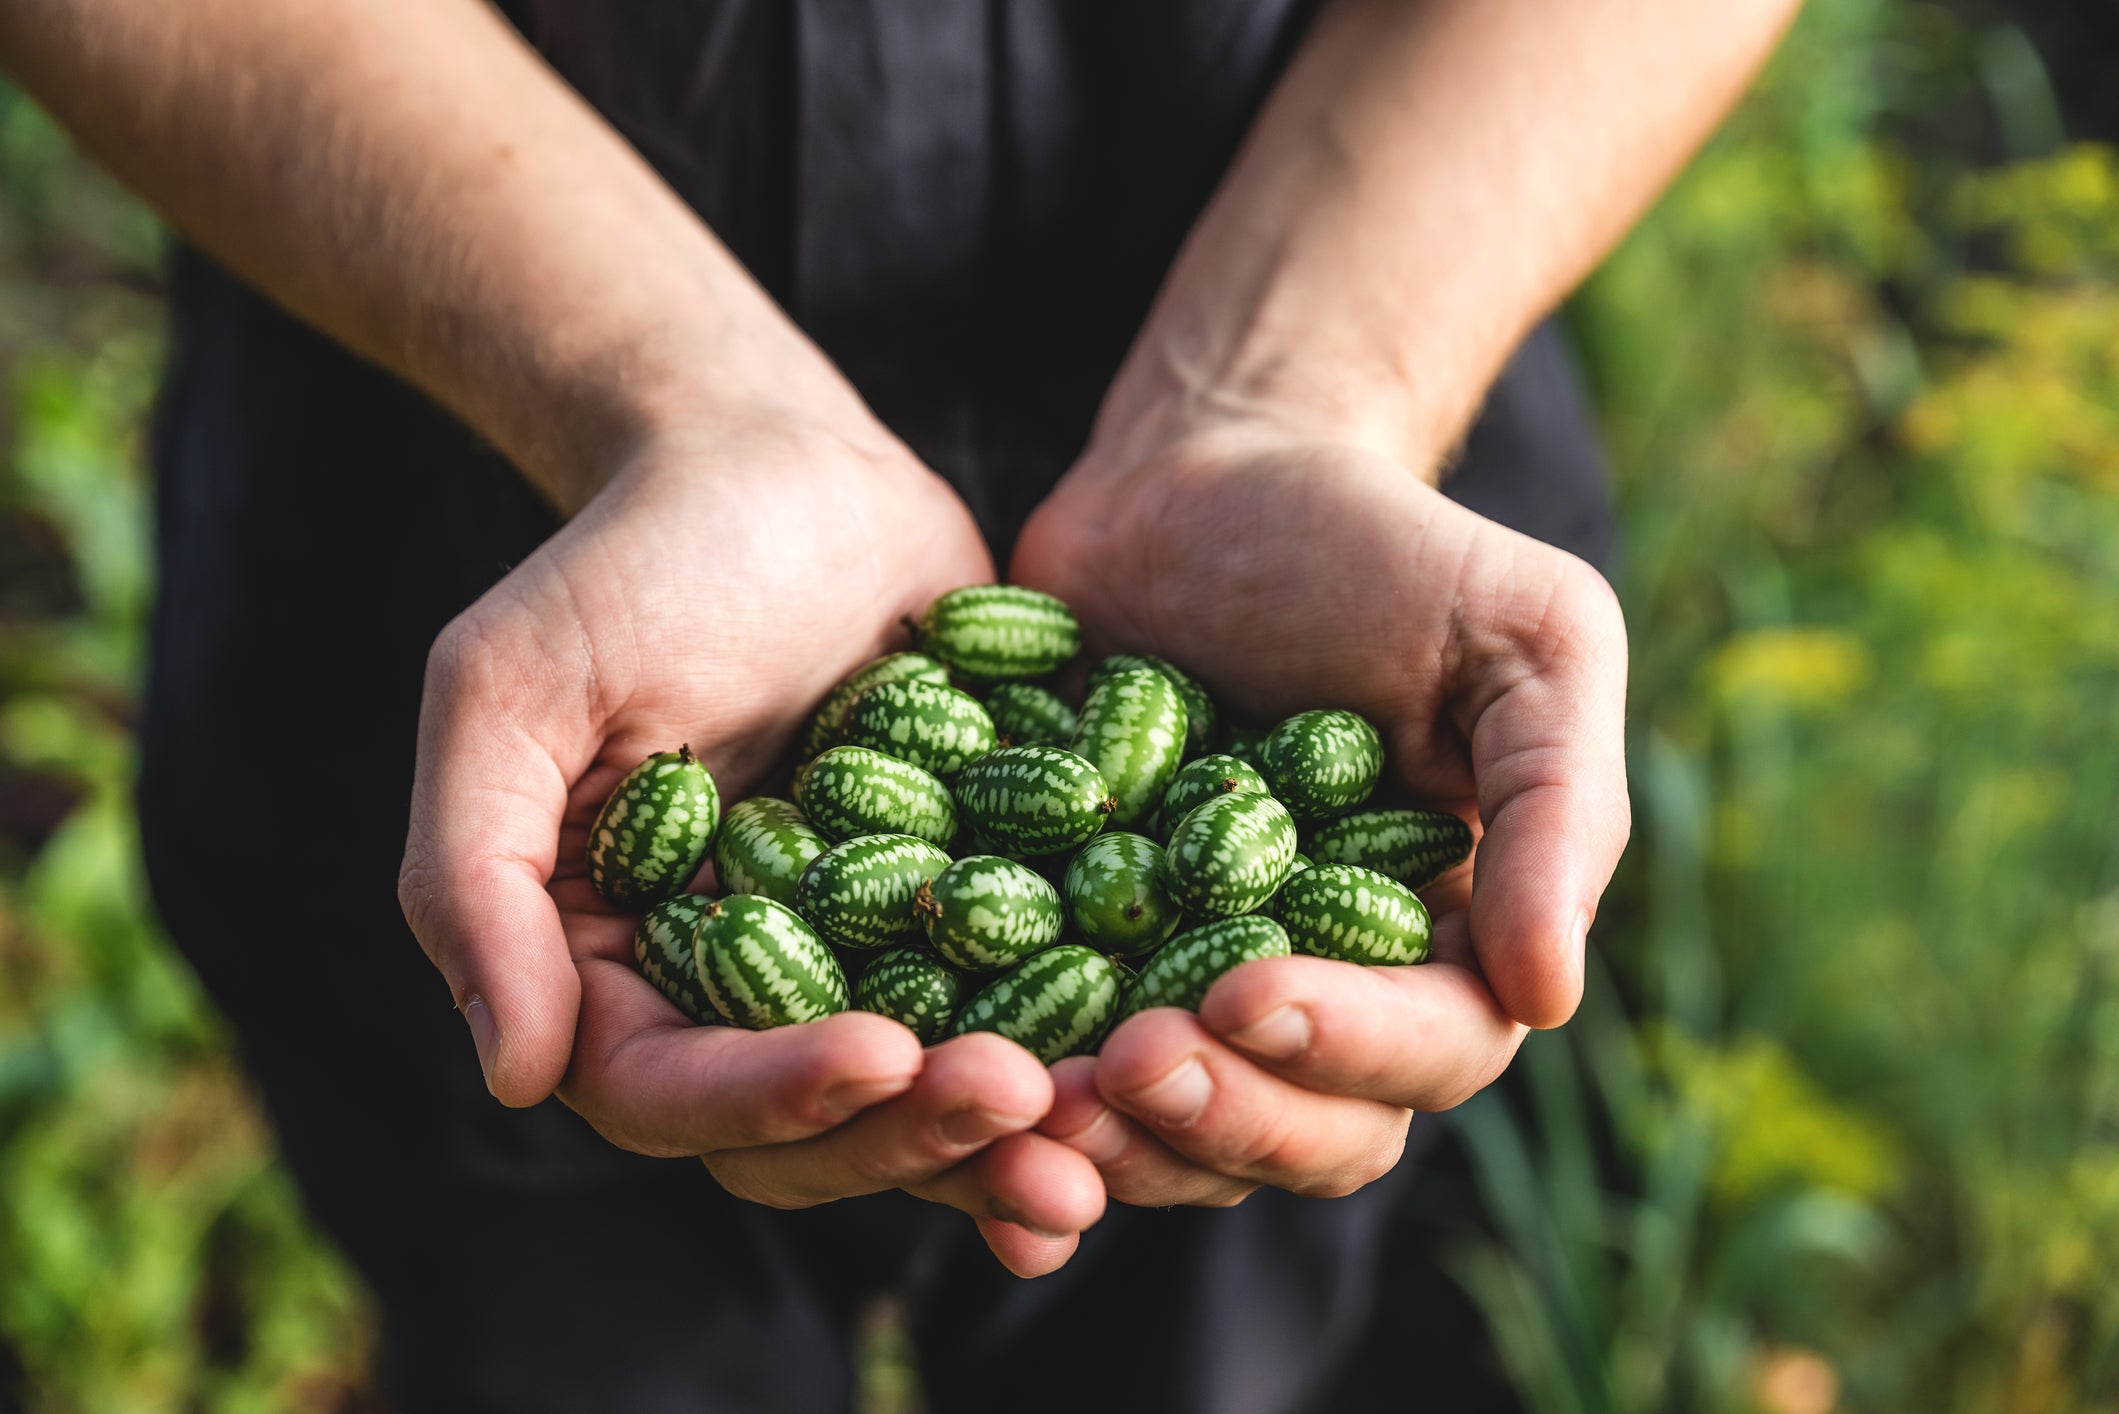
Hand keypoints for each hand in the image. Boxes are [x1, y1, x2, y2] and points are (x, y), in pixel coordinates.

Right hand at [398, 417, 1103, 1273]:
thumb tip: (518, 1074)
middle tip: (1019, 1101)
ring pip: (927, 1096)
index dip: (770, 1098)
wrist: (779, 468)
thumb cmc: (627, 565)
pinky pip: (1024, 1007)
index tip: (878, 1055)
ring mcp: (864, 959)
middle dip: (912, 1134)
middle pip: (814, 1130)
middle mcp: (739, 992)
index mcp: (616, 968)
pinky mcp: (971, 907)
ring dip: (1009, 1133)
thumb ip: (477, 879)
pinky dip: (1082, 1053)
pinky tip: (1164, 1067)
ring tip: (1107, 1126)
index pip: (673, 1092)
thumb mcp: (510, 695)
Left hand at [1009, 420, 1629, 1205]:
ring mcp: (1193, 987)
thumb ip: (1554, 806)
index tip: (1244, 991)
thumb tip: (1548, 998)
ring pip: (1173, 1132)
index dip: (1345, 1050)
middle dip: (1215, 1118)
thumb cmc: (1383, 549)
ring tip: (1018, 1090)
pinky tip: (942, 1082)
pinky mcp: (1077, 959)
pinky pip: (1053, 1064)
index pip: (1427, 1051)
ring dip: (1105, 1138)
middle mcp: (1329, 994)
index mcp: (1447, 943)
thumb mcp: (1524, 637)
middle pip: (1301, 1134)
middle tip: (1122, 1063)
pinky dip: (1011, 1099)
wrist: (1203, 482)